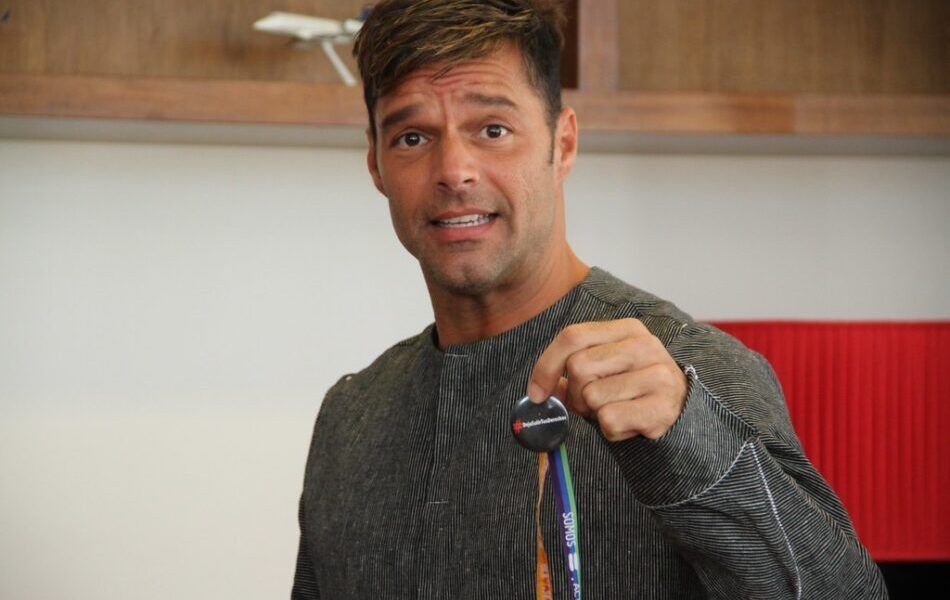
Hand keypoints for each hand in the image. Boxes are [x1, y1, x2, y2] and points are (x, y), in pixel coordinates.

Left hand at [526, 318, 687, 440]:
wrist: (679, 411)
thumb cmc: (631, 388)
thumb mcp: (605, 368)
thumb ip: (572, 368)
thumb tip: (539, 389)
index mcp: (628, 329)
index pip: (573, 336)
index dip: (546, 365)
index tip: (537, 392)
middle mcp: (645, 346)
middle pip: (578, 367)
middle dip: (575, 394)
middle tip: (590, 404)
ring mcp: (657, 375)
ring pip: (592, 396)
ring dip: (595, 413)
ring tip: (615, 410)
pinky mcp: (661, 407)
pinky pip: (609, 420)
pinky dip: (611, 430)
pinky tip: (628, 424)